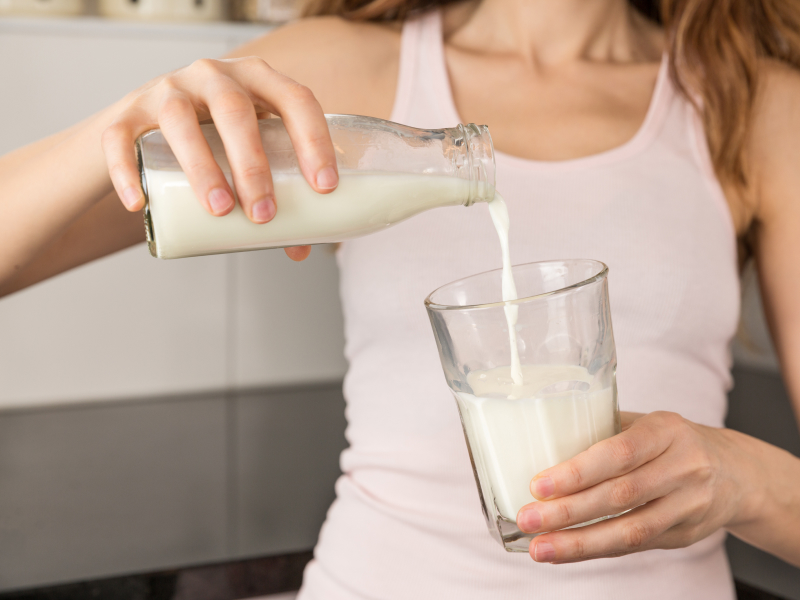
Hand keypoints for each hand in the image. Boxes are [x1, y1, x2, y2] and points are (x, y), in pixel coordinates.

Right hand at [102, 57, 338, 260]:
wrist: (149, 125)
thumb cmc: (216, 140)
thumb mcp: (249, 156)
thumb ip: (275, 194)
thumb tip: (300, 247)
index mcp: (257, 81)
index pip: (295, 99)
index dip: (314, 140)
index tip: (324, 187)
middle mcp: (213, 76)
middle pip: (235, 110)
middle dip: (253, 165)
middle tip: (264, 214)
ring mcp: (167, 89)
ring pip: (179, 119)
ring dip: (202, 167)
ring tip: (220, 210)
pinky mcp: (127, 112)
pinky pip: (121, 137)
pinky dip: (127, 171)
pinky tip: (139, 204)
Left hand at [515, 411, 761, 562]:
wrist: (735, 473)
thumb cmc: (670, 442)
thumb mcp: (645, 423)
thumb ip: (601, 430)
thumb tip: (537, 441)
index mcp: (666, 430)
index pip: (619, 452)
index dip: (577, 471)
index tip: (538, 485)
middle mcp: (683, 467)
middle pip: (620, 495)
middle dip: (568, 512)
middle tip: (528, 518)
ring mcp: (688, 505)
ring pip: (630, 530)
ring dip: (579, 543)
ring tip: (540, 548)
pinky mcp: (684, 535)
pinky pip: (636, 546)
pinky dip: (598, 550)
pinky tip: (567, 551)